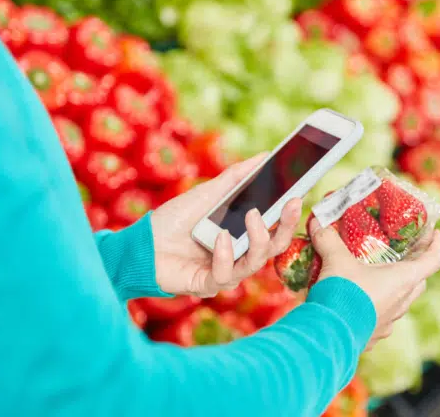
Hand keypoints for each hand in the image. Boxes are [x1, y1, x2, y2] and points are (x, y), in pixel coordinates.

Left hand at [151, 154, 302, 296]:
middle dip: (286, 226)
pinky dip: (224, 255)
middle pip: (274, 248)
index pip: (275, 228)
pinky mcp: (207, 285)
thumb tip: (264, 156)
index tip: (299, 195)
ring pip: (254, 263)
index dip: (289, 215)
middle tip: (293, 203)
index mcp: (242, 236)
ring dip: (257, 239)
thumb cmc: (174, 220)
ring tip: (252, 216)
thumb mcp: (208, 193)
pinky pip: (225, 275)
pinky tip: (220, 238)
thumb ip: (236, 177)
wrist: (140, 244)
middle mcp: (239, 256)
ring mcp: (225, 272)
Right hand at [308, 219, 439, 349]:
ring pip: (400, 302)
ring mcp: (389, 322)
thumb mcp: (335, 261)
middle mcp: (402, 302)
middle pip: (419, 282)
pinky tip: (357, 303)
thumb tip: (318, 221)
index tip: (435, 233)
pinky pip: (380, 319)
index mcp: (403, 280)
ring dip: (394, 290)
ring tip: (376, 278)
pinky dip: (374, 308)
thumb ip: (328, 239)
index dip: (437, 244)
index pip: (434, 260)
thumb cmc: (342, 294)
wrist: (328, 335)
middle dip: (415, 267)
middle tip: (403, 255)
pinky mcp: (373, 335)